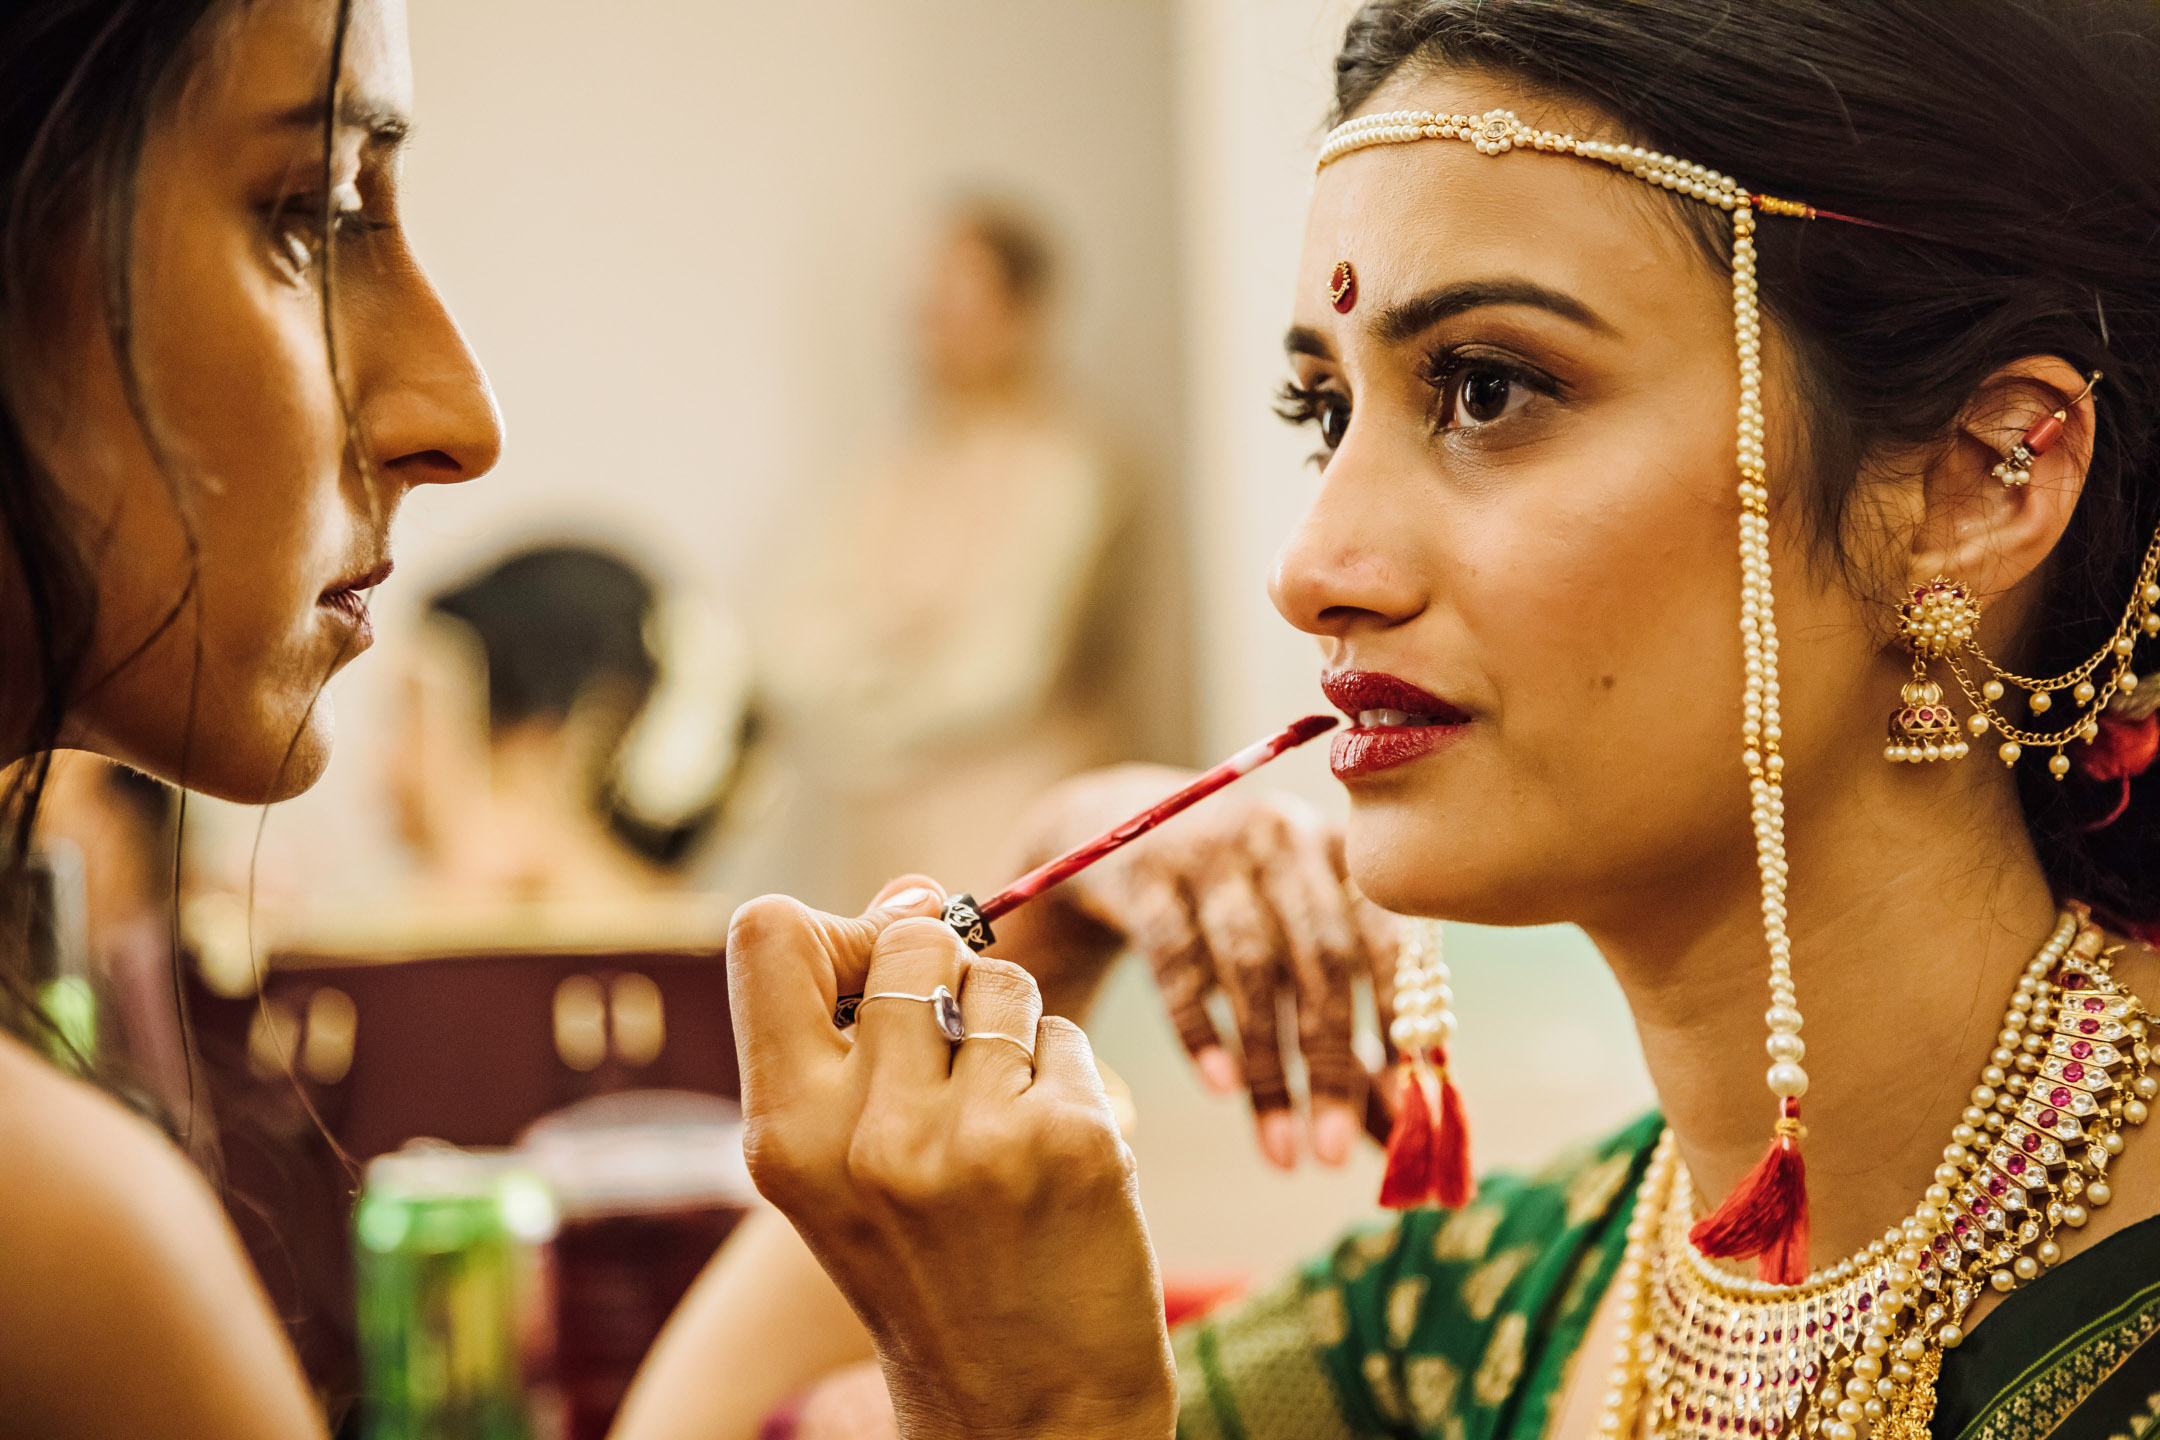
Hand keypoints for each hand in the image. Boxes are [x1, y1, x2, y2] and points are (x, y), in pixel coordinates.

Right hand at [729, 877, 1175, 1439]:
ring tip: (1005, 1120)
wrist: (1021, 1414)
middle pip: (910, 935)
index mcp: (783, 1134)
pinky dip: (1070, 1083)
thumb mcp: (844, 1163)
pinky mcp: (1073, 1143)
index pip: (766, 930)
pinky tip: (1056, 1163)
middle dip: (944, 971)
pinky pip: (1069, 1039)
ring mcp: (974, 1140)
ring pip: (1003, 980)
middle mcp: (868, 1134)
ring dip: (1013, 1029)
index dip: (833, 929)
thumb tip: (914, 891)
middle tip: (955, 1056)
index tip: (873, 978)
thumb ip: (855, 1030)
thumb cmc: (928, 1265)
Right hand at [996, 765, 1400, 1169]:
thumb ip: (1354, 1035)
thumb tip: (1404, 1139)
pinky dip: (1200, 1030)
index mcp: (1343, 849)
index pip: (1388, 932)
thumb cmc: (1240, 906)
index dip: (1401, 1018)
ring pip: (1250, 969)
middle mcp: (1284, 836)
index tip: (1412, 1104)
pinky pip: (1175, 961)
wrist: (1124, 831)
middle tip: (1335, 1155)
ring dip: (1269, 1071)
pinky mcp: (1144, 875)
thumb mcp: (1297, 950)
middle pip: (1321, 957)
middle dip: (1334, 1065)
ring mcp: (1210, 850)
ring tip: (1282, 1153)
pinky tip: (1221, 1089)